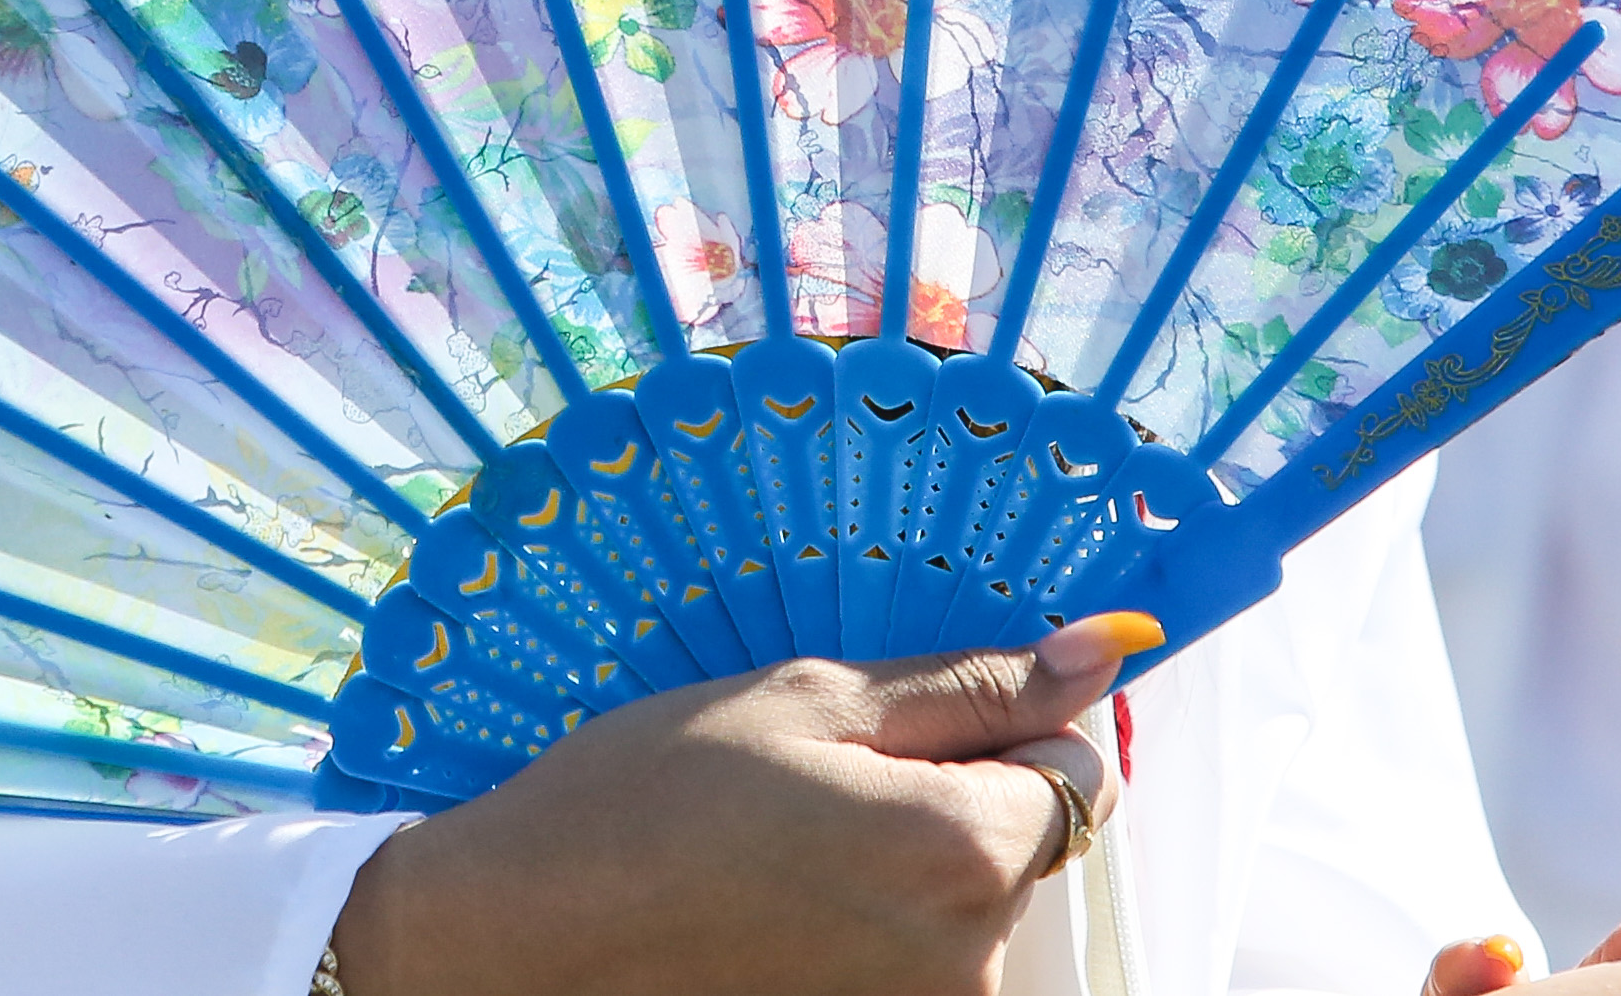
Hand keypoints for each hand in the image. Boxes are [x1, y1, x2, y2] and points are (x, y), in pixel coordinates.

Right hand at [324, 612, 1151, 995]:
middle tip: (824, 781)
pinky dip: (867, 932)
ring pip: (968, 911)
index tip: (922, 720)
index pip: (1081, 772)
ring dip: (908, 869)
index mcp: (958, 851)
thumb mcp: (810, 700)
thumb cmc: (646, 799)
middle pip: (1028, 847)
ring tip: (784, 850)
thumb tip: (1101, 656)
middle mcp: (964, 963)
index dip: (1011, 728)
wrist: (519, 938)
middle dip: (957, 799)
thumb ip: (969, 688)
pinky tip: (776, 909)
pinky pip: (914, 966)